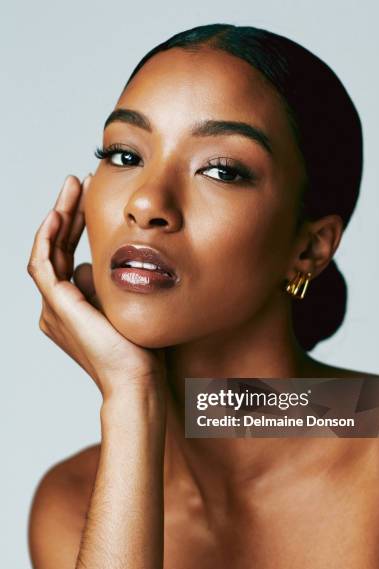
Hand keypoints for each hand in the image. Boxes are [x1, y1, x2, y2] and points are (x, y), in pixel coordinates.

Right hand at [27, 175, 167, 398]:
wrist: (137, 379)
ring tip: (72, 187)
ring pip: (48, 251)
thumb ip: (104, 286)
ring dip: (58, 217)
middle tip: (78, 183)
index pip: (69, 254)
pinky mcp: (57, 306)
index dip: (77, 225)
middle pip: (57, 248)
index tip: (92, 198)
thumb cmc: (140, 350)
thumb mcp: (123, 306)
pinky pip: (43, 264)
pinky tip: (58, 214)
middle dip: (67, 213)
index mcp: (72, 306)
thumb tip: (90, 266)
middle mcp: (58, 306)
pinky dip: (47, 237)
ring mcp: (55, 307)